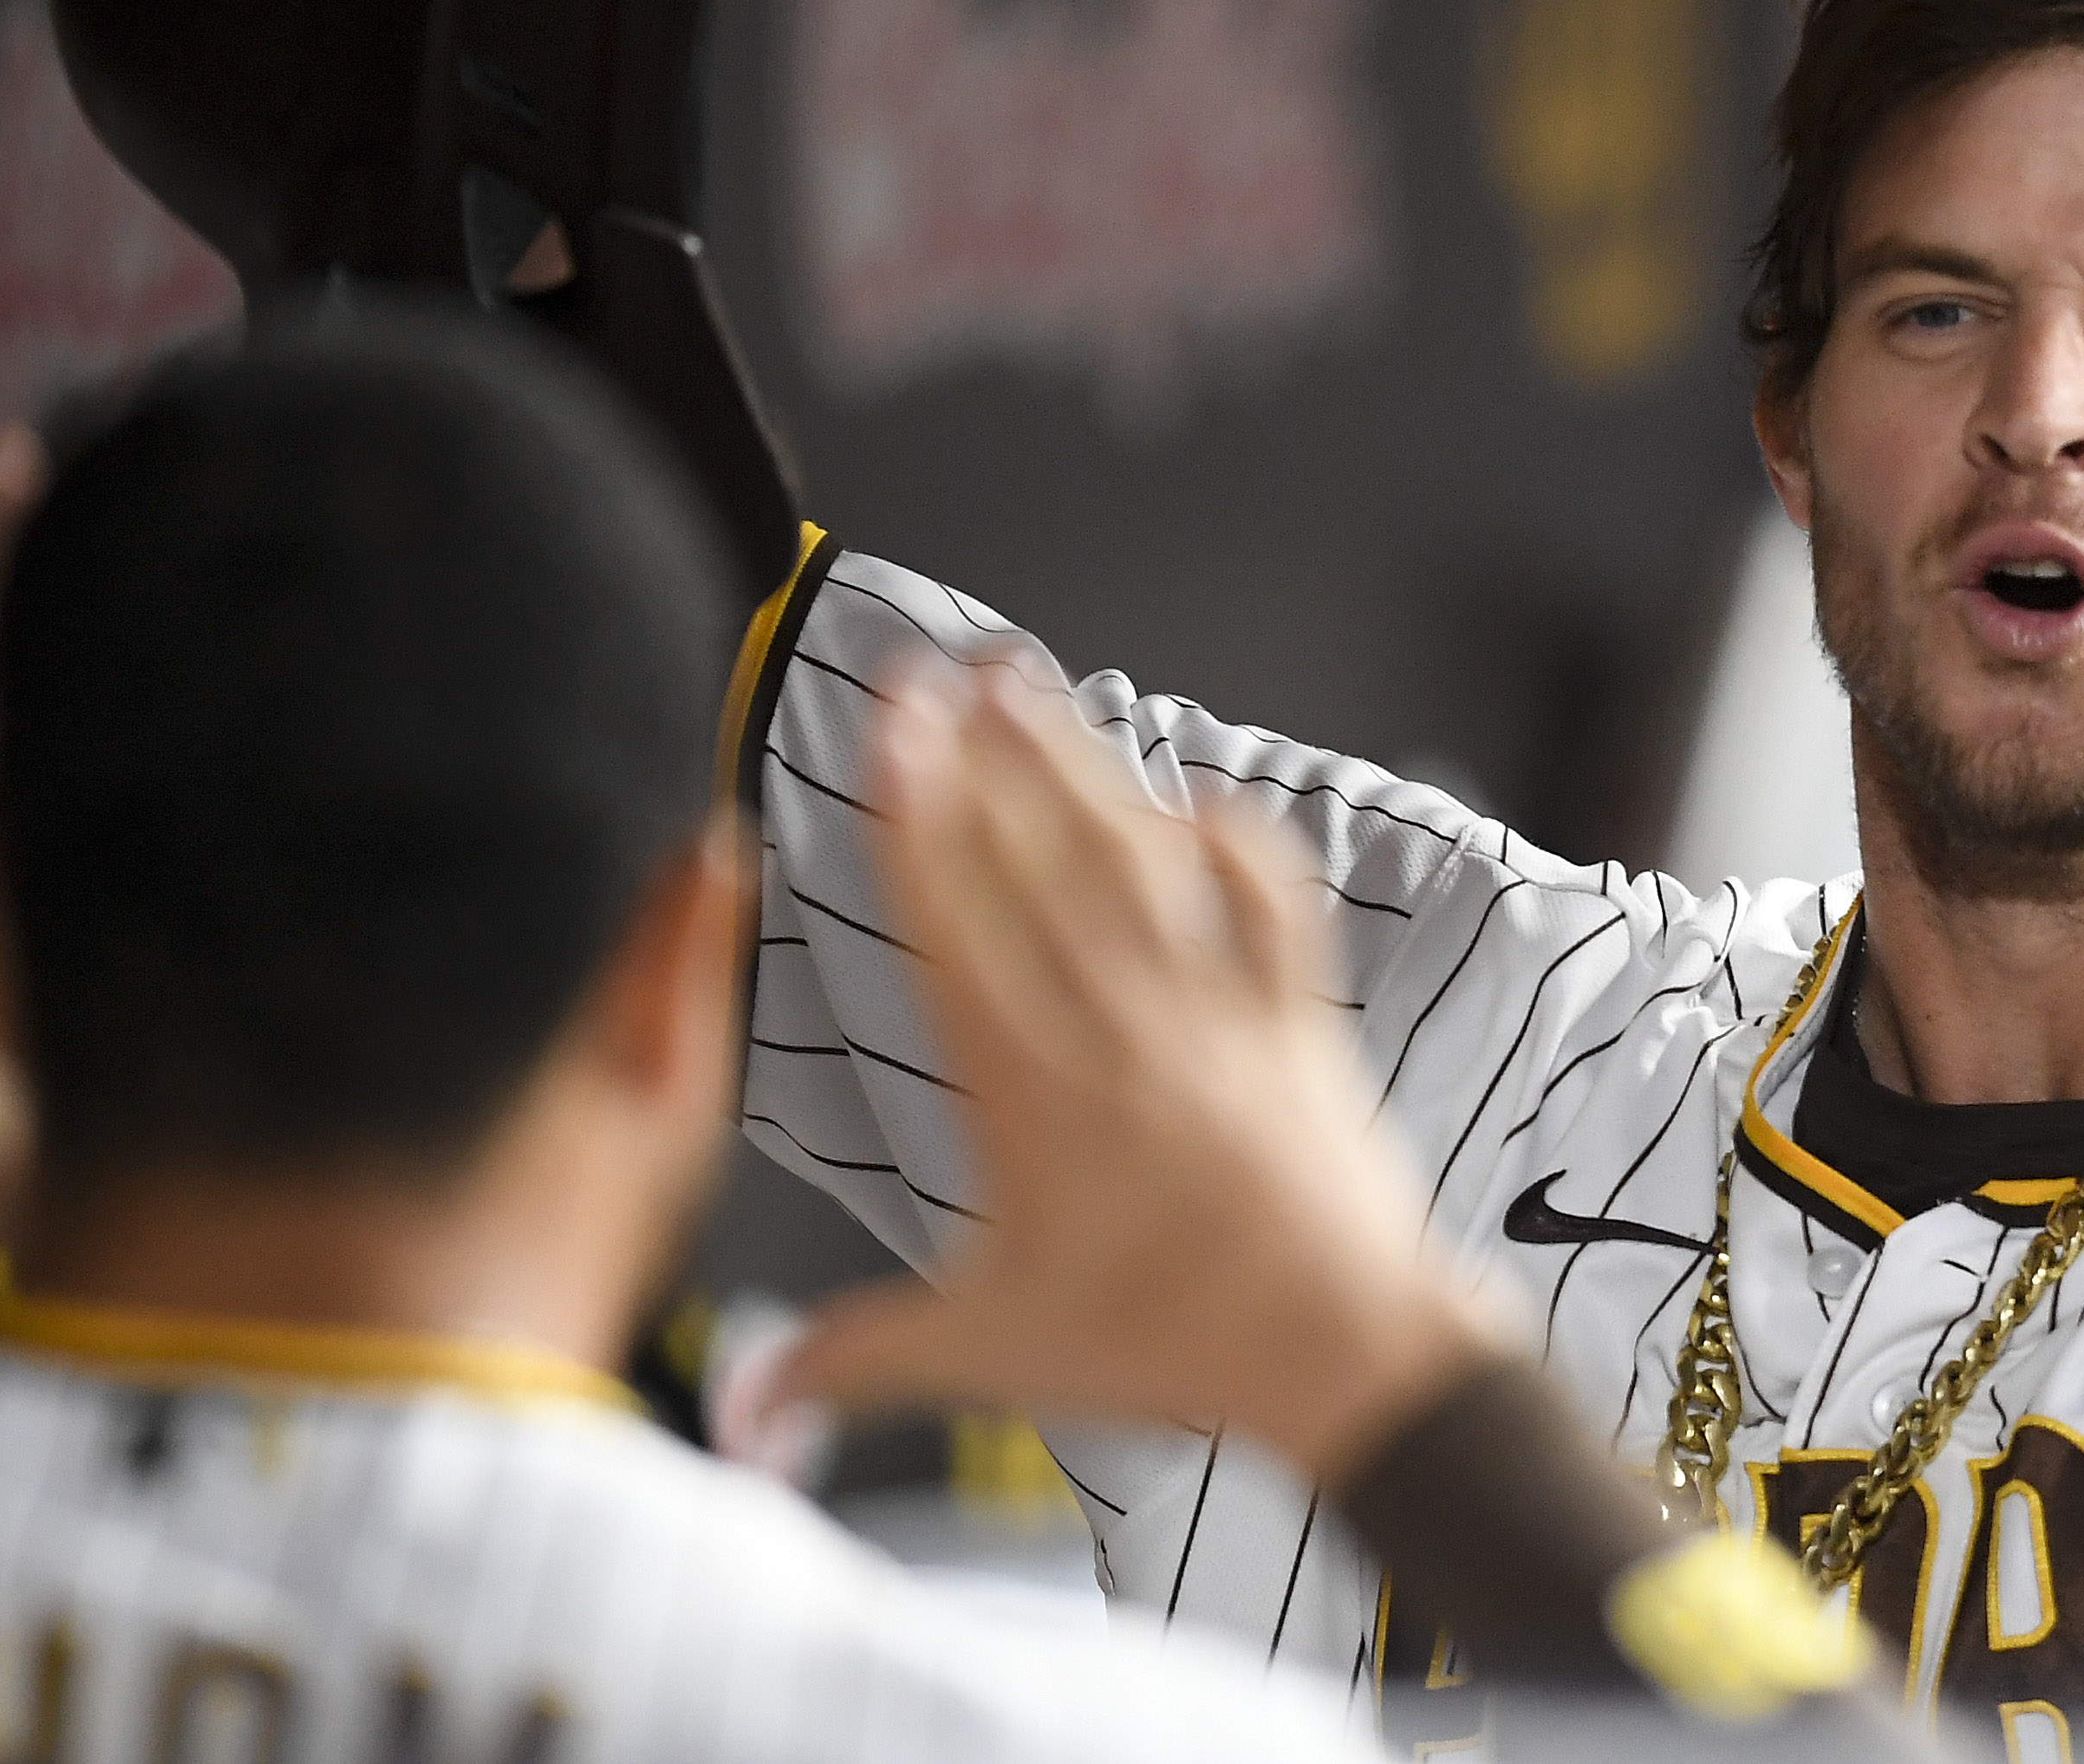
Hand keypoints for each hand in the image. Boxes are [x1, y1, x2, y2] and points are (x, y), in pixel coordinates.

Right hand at [772, 665, 1501, 1485]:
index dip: (918, 814)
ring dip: (1078, 767)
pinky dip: (1241, 845)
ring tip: (1025, 688)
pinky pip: (1273, 907)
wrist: (1346, 1351)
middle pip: (1037, 863)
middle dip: (978, 759)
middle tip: (932, 673)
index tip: (888, 729)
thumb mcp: (990, 1354)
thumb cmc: (1167, 1348)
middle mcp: (1122, 1025)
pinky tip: (1202, 797)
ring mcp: (1218, 1012)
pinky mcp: (1300, 1020)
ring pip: (1137, 861)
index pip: (957, 920)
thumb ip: (855, 1359)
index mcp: (1032, 1089)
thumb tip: (737, 1409)